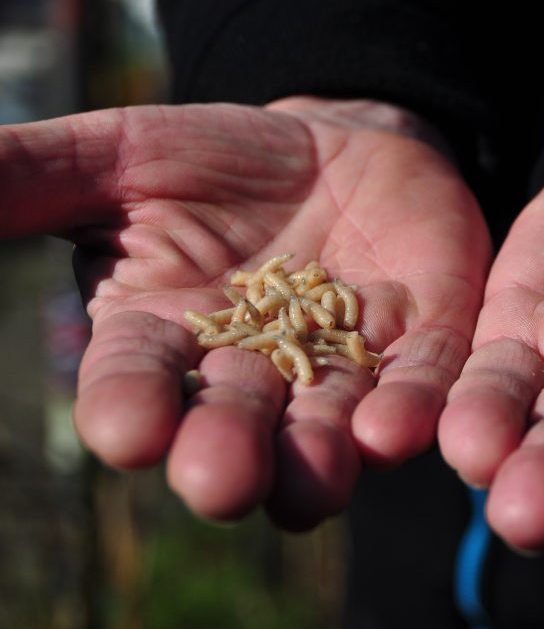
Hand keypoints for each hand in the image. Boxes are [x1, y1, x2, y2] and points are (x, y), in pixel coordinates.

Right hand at [1, 97, 489, 529]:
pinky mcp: (420, 346)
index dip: (131, 409)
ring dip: (318, 461)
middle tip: (218, 481)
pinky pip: (417, 387)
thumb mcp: (119, 158)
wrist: (338, 145)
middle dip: (227, 454)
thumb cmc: (218, 161)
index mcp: (166, 338)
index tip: (128, 432)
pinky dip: (408, 410)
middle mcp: (251, 374)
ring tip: (312, 483)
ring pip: (326, 431)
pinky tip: (393, 431)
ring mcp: (341, 367)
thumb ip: (28, 180)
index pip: (137, 384)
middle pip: (234, 428)